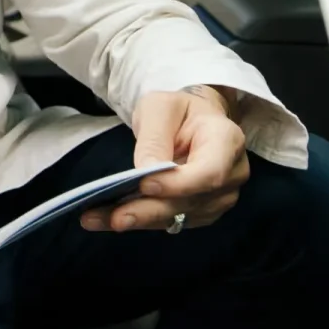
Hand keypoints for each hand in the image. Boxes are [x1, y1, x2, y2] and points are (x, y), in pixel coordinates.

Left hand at [82, 87, 249, 232]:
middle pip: (193, 201)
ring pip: (179, 216)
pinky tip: (106, 220)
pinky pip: (170, 220)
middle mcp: (232, 174)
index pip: (210, 172)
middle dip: (151, 211)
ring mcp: (220, 198)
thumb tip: (146, 172)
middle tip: (116, 218)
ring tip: (97, 218)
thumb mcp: (160, 107)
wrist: (192, 122)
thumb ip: (155, 138)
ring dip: (138, 220)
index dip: (179, 184)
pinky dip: (138, 221)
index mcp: (228, 141)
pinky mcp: (201, 212)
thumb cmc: (178, 110)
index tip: (145, 185)